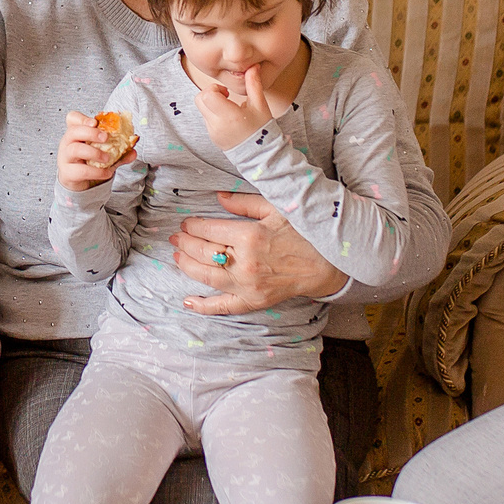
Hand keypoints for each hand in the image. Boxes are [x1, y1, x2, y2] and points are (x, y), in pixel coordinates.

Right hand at [57, 110, 130, 191]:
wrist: (77, 182)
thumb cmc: (88, 162)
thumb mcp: (104, 153)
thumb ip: (118, 151)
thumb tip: (133, 151)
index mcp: (76, 133)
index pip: (72, 119)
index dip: (82, 118)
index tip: (95, 122)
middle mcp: (68, 143)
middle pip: (73, 132)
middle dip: (90, 133)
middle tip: (106, 137)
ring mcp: (65, 158)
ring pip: (75, 149)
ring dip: (94, 152)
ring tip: (107, 158)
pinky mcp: (68, 173)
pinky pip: (80, 171)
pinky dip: (96, 172)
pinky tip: (106, 173)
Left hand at [171, 193, 348, 314]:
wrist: (327, 264)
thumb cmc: (303, 233)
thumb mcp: (276, 208)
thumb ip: (244, 202)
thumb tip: (218, 198)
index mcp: (249, 236)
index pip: (209, 230)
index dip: (193, 226)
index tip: (187, 223)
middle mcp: (245, 263)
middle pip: (203, 253)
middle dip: (186, 243)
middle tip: (177, 237)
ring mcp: (248, 285)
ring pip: (206, 276)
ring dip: (187, 265)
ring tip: (177, 256)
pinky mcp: (253, 301)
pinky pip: (223, 306)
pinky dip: (203, 306)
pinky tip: (187, 300)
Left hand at [187, 59, 276, 148]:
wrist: (260, 154)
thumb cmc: (262, 129)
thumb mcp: (260, 105)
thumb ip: (254, 84)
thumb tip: (253, 67)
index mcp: (229, 116)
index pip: (208, 95)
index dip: (215, 88)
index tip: (226, 92)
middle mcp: (217, 125)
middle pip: (199, 99)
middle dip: (209, 93)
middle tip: (224, 97)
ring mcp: (212, 132)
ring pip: (201, 109)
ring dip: (211, 104)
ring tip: (228, 108)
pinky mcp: (212, 136)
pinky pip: (206, 119)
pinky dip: (214, 114)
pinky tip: (229, 119)